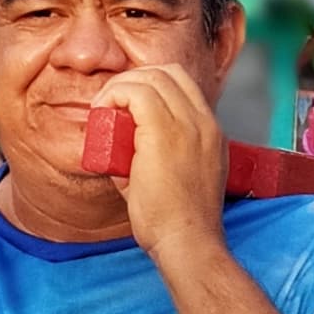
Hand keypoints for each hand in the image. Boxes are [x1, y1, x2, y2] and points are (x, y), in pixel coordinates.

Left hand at [101, 60, 232, 275]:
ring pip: (151, 77)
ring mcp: (189, 125)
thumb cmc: (177, 221)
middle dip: (133, 80)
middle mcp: (205, 122)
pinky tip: (102, 112)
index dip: (149, 84)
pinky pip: (136, 93)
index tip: (126, 107)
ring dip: (121, 87)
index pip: (182, 83)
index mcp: (211, 132)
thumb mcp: (176, 177)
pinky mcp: (165, 133)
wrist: (187, 241)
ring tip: (103, 110)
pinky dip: (114, 95)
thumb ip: (155, 155)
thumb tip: (120, 144)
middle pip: (167, 72)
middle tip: (110, 105)